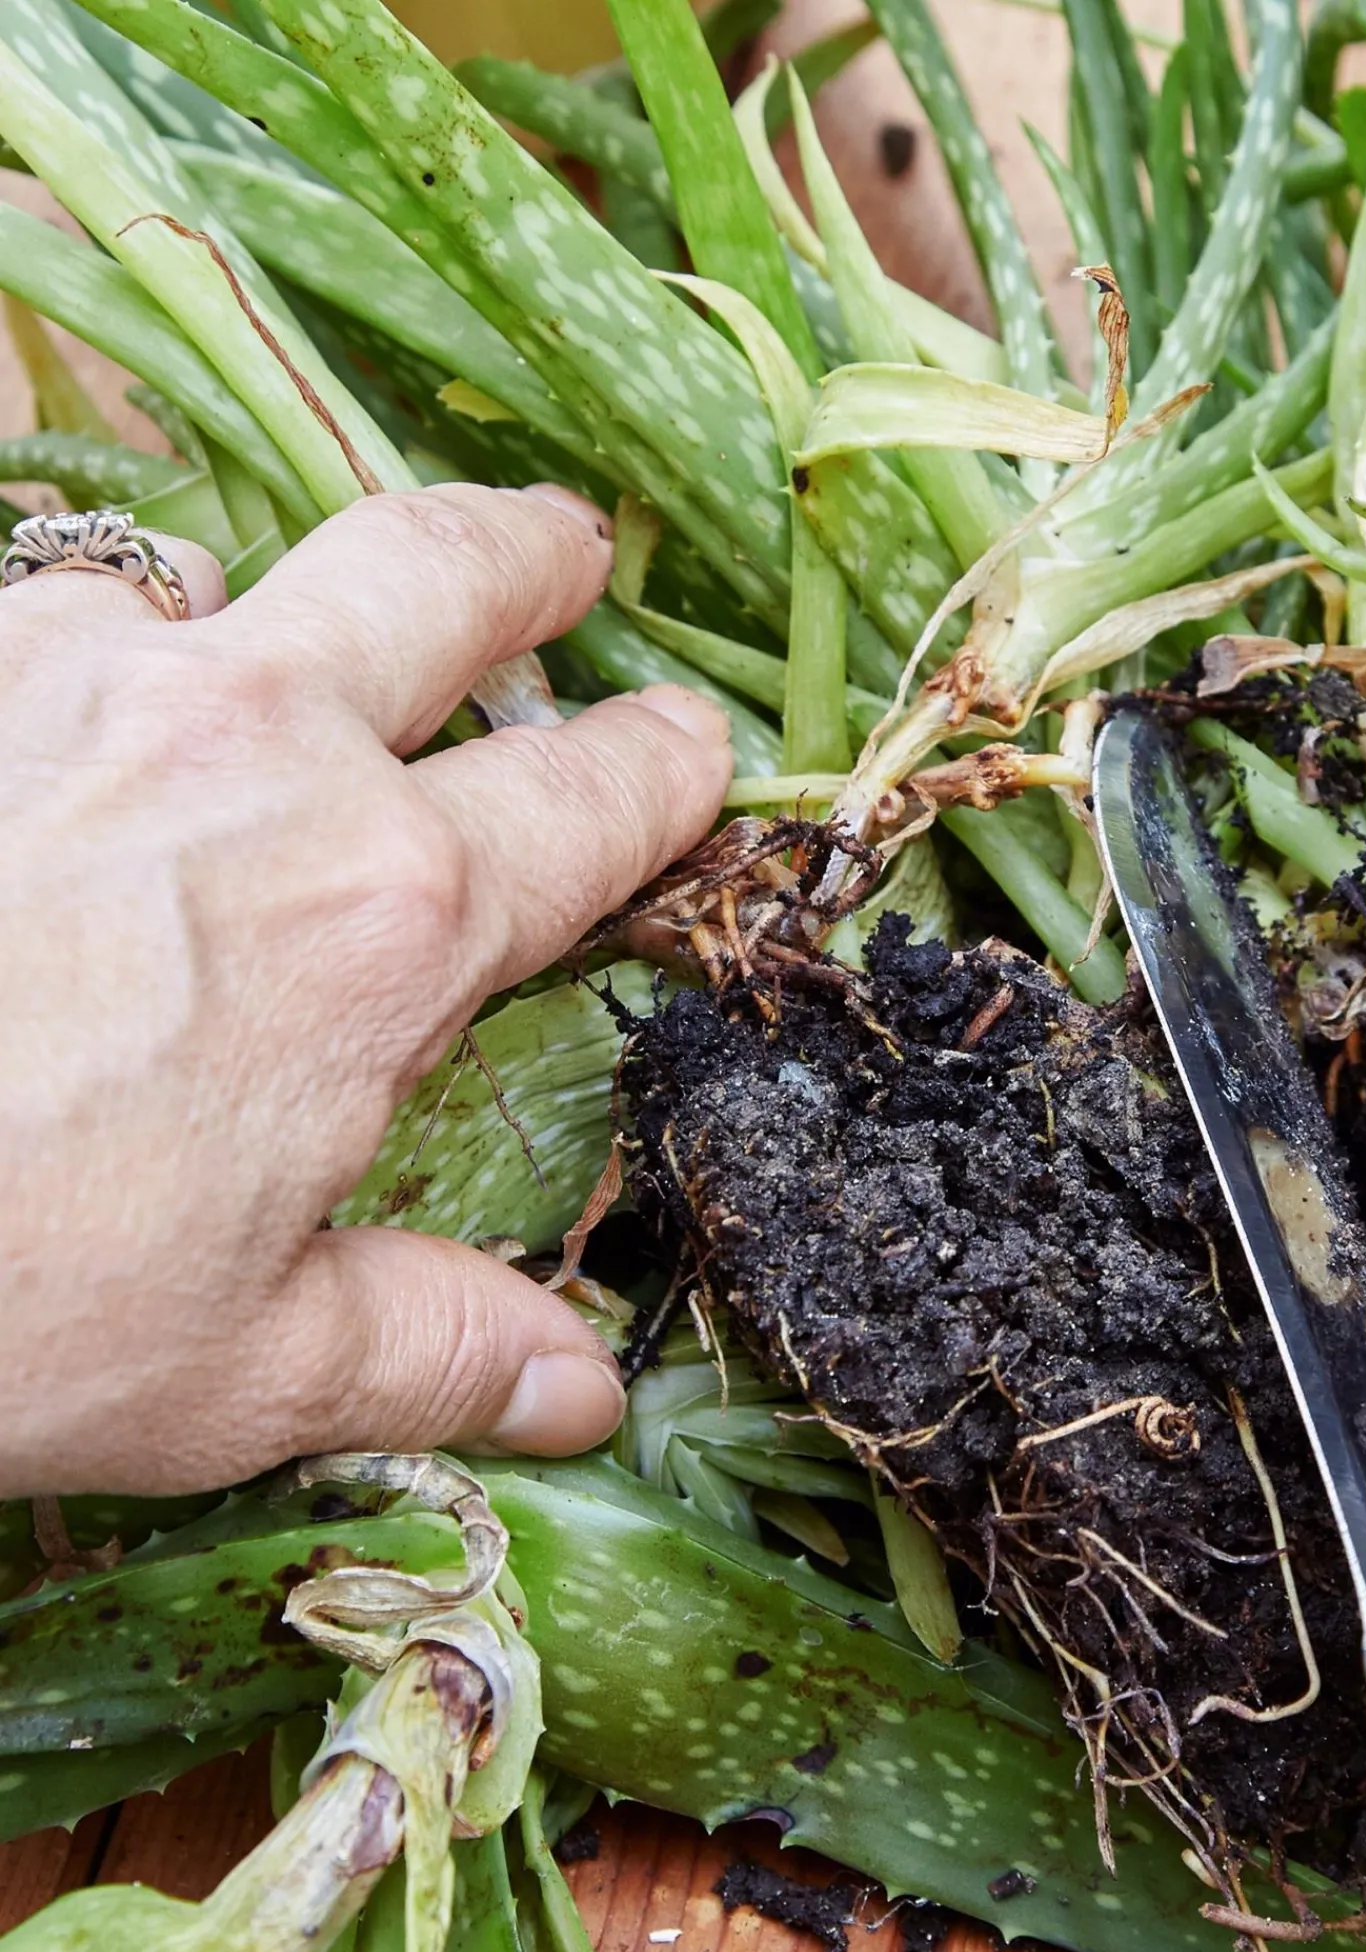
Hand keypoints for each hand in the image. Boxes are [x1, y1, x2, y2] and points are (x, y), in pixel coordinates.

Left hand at [0, 484, 731, 1496]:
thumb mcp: (236, 1366)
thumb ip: (432, 1345)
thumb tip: (582, 1388)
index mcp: (385, 918)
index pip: (588, 804)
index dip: (663, 774)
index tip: (697, 752)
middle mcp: (252, 750)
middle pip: (432, 575)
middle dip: (522, 553)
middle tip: (563, 545)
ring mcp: (71, 677)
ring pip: (213, 582)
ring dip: (261, 621)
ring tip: (254, 678)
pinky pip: (37, 618)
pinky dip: (82, 662)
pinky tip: (56, 749)